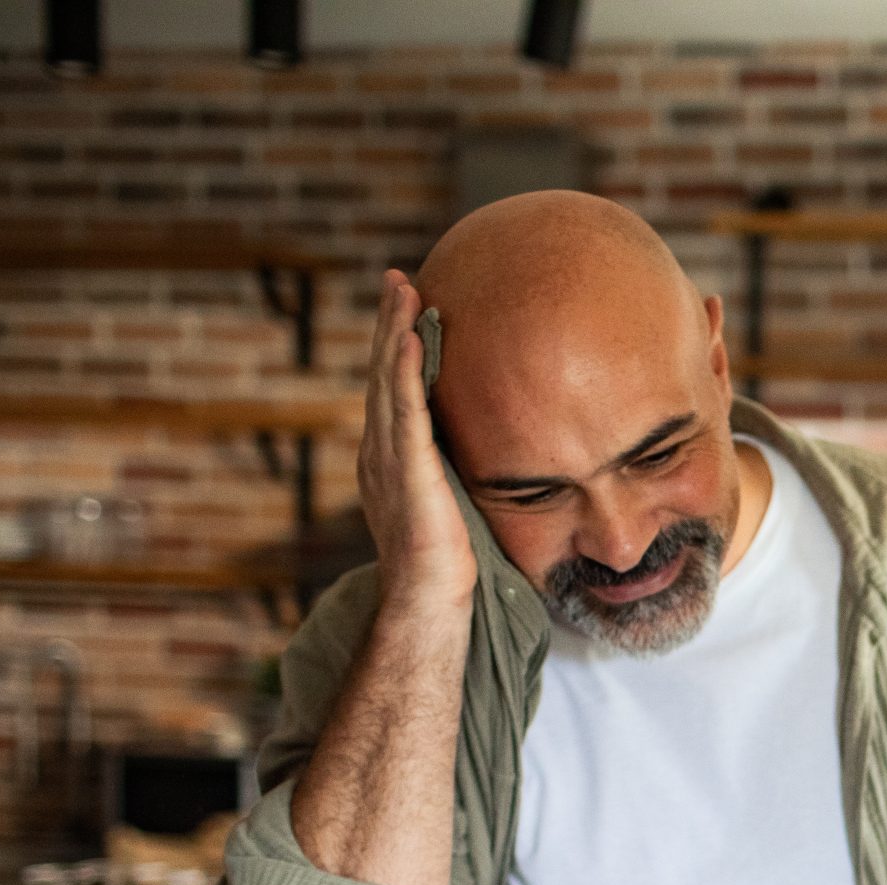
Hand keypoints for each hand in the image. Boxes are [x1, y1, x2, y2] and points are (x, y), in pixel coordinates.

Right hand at [357, 270, 475, 614]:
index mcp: (392, 459)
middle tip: (396, 278)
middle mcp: (381, 452)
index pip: (394, 391)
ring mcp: (388, 460)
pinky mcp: (406, 471)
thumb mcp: (459, 506)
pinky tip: (409, 337)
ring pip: (386, 381)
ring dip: (392, 331)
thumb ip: (464, 476)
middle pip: (382, 373)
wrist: (429, 604)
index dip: (397, 349)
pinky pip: (403, 410)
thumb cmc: (452, 570)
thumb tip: (505, 455)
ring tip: (402, 289)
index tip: (410, 308)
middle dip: (388, 324)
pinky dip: (402, 371)